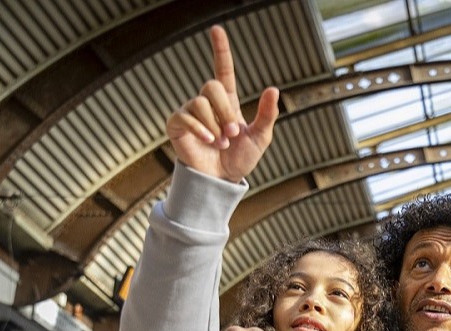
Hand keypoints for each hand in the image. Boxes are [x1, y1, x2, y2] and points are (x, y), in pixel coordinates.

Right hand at [165, 25, 279, 182]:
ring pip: (200, 102)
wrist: (222, 181)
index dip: (220, 49)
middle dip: (226, 110)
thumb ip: (267, 114)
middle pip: (212, 85)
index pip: (223, 69)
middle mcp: (207, 102)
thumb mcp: (260, 137)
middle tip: (233, 132)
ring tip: (221, 142)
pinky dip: (201, 129)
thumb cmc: (240, 159)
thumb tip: (273, 89)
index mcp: (227, 101)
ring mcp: (191, 112)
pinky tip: (209, 141)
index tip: (216, 30)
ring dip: (215, 124)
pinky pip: (186, 116)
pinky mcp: (177, 124)